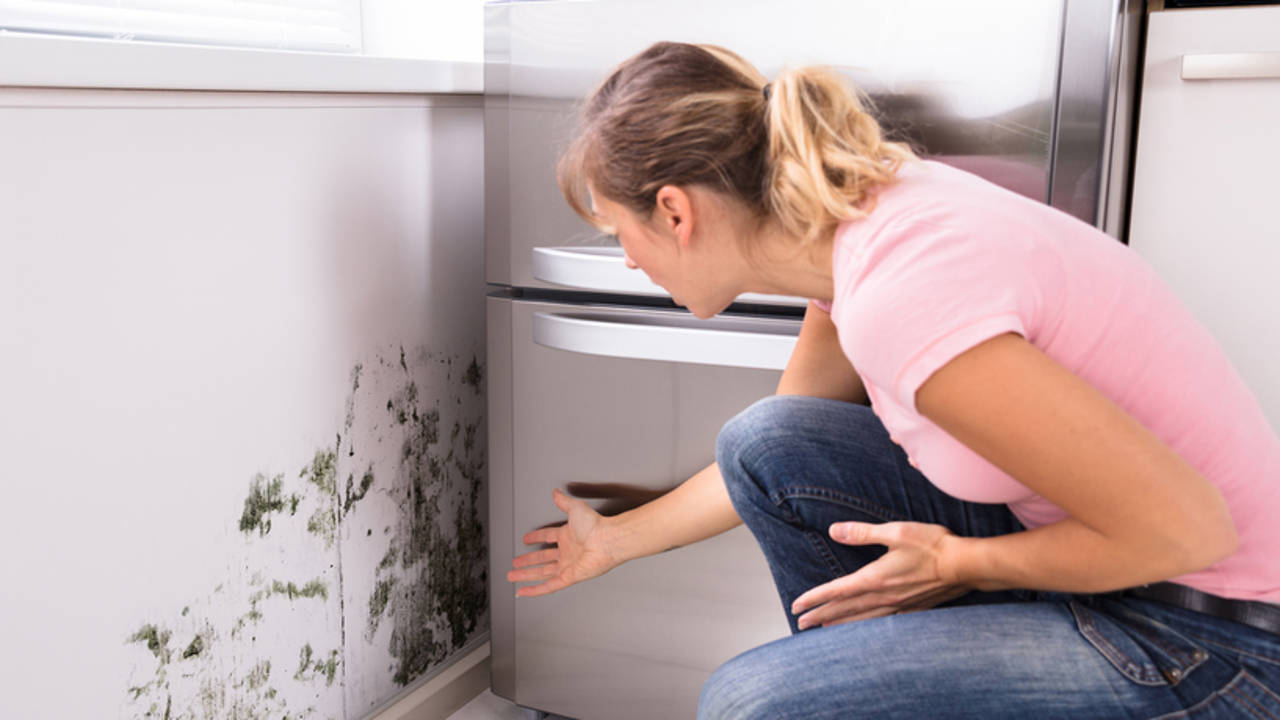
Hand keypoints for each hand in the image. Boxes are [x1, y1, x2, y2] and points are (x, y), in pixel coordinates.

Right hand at [507, 488, 621, 597]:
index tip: (526, 539)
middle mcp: (568, 552)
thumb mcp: (575, 508)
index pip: (547, 537)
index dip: (536, 538)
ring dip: (526, 575)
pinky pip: (548, 586)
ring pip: (542, 573)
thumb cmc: (596, 525)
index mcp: (568, 536)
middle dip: (527, 561)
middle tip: (516, 563)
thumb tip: (556, 493)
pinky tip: (525, 591)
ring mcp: (568, 566)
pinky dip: (535, 590)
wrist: (607, 540)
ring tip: (512, 576)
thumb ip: (563, 502)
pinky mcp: (569, 577)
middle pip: (542, 558)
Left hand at [790, 520, 969, 629]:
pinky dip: (865, 625)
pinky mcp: (911, 608)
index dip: (814, 598)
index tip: (797, 605)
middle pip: (845, 609)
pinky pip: (881, 621)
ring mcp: (898, 605)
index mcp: (875, 578)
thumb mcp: (895, 532)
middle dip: (820, 615)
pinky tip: (863, 626)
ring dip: (840, 623)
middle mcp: (883, 596)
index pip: (836, 591)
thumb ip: (862, 533)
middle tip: (801, 622)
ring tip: (824, 628)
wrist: (965, 566)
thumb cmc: (932, 545)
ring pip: (861, 619)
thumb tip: (834, 530)